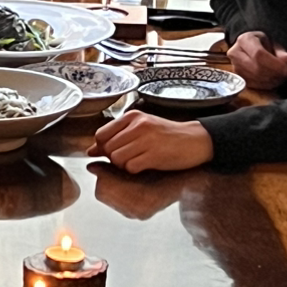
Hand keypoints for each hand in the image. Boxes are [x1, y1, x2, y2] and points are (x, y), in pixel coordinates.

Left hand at [88, 112, 213, 172]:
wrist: (195, 140)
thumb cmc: (167, 135)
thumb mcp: (140, 128)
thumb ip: (115, 136)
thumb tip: (91, 150)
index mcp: (132, 116)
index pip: (101, 134)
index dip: (102, 147)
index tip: (112, 151)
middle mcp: (138, 125)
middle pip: (107, 148)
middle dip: (113, 157)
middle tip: (129, 157)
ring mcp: (147, 140)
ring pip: (117, 158)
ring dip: (124, 165)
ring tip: (137, 161)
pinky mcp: (155, 155)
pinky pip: (131, 167)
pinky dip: (134, 170)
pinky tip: (145, 165)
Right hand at [227, 31, 286, 89]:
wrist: (250, 47)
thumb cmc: (263, 44)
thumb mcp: (273, 43)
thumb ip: (281, 52)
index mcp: (244, 40)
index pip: (258, 54)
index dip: (274, 64)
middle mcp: (235, 53)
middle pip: (256, 68)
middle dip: (274, 73)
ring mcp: (235, 66)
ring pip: (255, 78)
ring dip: (272, 80)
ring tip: (281, 76)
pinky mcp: (238, 77)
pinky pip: (254, 85)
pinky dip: (267, 85)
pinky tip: (274, 80)